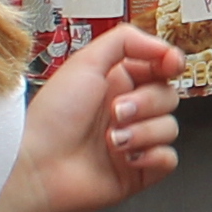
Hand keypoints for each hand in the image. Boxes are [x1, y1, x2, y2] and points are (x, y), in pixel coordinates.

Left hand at [0, 22, 185, 211]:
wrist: (40, 165)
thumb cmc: (53, 116)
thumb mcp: (85, 62)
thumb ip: (126, 41)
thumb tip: (163, 47)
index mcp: (117, 81)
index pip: (160, 66)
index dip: (170, 63)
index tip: (171, 65)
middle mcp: (129, 109)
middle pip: (169, 96)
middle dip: (146, 103)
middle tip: (116, 111)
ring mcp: (136, 140)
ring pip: (170, 127)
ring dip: (143, 132)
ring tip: (112, 140)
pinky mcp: (140, 170)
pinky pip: (168, 159)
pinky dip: (152, 157)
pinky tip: (126, 157)